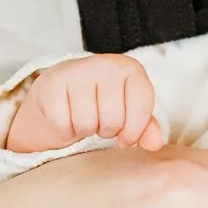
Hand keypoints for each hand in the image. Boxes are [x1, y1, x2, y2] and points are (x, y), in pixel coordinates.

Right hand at [7, 54, 164, 153]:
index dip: (135, 129)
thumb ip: (145, 127)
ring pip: (87, 123)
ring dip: (86, 130)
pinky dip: (65, 129)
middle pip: (113, 119)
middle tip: (100, 123)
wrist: (59, 92)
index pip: (141, 104)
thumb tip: (155, 143)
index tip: (126, 136)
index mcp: (129, 68)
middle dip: (108, 131)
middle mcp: (104, 64)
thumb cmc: (100, 103)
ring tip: (85, 119)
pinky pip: (63, 124)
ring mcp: (76, 71)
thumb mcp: (128, 112)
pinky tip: (67, 117)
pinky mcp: (52, 84)